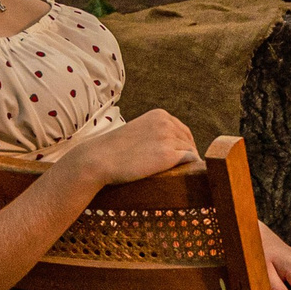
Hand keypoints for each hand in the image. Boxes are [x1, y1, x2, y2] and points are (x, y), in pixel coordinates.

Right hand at [67, 109, 197, 186]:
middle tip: (183, 168)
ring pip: (190, 150)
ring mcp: (168, 138)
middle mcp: (166, 123)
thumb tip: (169, 147)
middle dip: (188, 153)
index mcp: (159, 115)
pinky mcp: (168, 155)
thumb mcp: (137, 131)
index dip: (183, 144)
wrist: (99, 159)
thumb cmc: (114, 150)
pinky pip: (190, 159)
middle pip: (188, 140)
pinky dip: (191, 166)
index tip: (181, 156)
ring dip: (188, 162)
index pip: (182, 129)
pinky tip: (186, 174)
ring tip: (183, 173)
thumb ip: (153, 133)